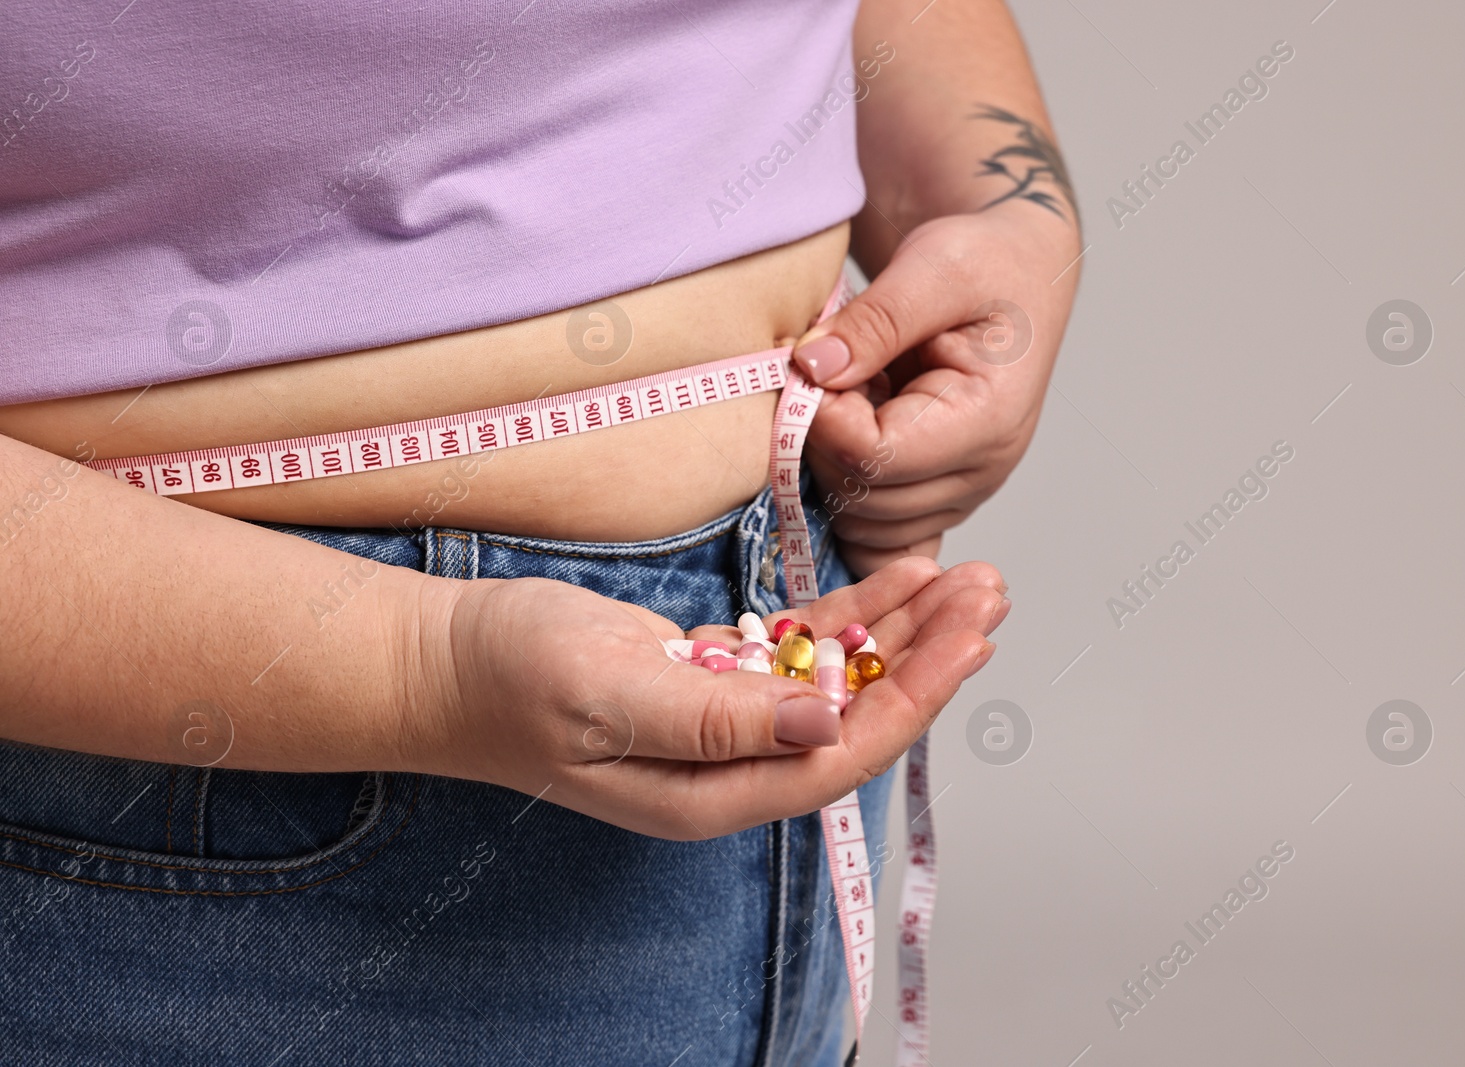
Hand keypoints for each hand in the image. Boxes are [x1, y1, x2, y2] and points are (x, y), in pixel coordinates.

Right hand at [409, 557, 1007, 839]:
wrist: (442, 661)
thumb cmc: (510, 679)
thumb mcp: (609, 693)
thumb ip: (717, 719)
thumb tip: (827, 721)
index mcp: (715, 789)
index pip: (842, 750)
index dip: (912, 695)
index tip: (967, 637)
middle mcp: (732, 764)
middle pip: (857, 714)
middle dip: (928, 655)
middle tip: (990, 592)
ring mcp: (724, 721)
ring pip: (839, 677)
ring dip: (902, 630)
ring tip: (968, 578)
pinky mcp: (710, 678)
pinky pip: (798, 649)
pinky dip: (849, 614)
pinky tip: (900, 577)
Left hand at [793, 200, 1080, 574]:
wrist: (1014, 273)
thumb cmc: (984, 263)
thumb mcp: (933, 267)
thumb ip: (874, 320)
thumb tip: (811, 367)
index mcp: (989, 419)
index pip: (877, 457)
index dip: (823, 419)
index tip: (810, 366)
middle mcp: (981, 471)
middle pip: (863, 499)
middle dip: (821, 442)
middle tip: (824, 376)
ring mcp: (961, 492)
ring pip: (860, 524)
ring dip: (831, 466)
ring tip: (848, 399)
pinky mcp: (939, 497)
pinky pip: (882, 542)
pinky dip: (849, 509)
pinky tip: (840, 454)